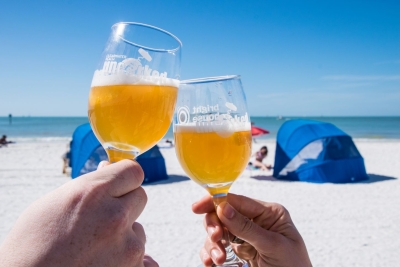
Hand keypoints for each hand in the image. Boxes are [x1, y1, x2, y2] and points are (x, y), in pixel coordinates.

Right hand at [0, 160, 157, 266]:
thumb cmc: (30, 246)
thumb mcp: (53, 204)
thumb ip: (88, 185)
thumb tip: (108, 167)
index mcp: (93, 193)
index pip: (133, 171)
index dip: (125, 178)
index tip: (118, 185)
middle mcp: (115, 217)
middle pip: (140, 197)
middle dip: (125, 204)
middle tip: (102, 220)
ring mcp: (127, 248)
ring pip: (139, 231)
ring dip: (124, 236)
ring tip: (93, 250)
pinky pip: (143, 260)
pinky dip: (129, 262)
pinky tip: (106, 264)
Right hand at [192, 194, 311, 266]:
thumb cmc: (294, 266)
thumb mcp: (273, 245)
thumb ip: (247, 227)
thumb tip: (223, 208)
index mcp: (269, 213)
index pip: (238, 201)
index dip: (216, 200)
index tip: (198, 207)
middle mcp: (255, 221)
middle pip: (223, 214)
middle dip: (214, 225)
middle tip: (216, 238)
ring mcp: (245, 236)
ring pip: (217, 231)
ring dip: (212, 244)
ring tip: (218, 259)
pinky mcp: (238, 251)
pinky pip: (217, 247)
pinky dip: (210, 253)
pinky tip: (211, 262)